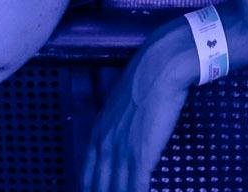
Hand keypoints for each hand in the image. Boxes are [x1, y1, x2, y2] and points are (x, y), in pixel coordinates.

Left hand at [83, 21, 201, 191]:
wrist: (160, 68)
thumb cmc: (144, 81)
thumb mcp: (120, 105)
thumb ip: (116, 125)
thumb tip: (122, 136)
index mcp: (97, 134)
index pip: (87, 176)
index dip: (90, 191)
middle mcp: (105, 146)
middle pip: (98, 187)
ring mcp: (121, 152)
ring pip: (117, 190)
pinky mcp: (141, 155)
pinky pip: (136, 187)